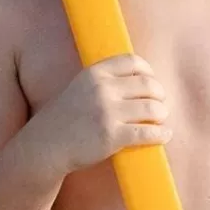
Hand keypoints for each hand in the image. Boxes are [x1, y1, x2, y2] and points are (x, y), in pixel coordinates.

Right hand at [30, 54, 170, 174]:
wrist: (44, 147)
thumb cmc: (66, 118)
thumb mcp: (80, 87)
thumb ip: (105, 80)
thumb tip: (142, 78)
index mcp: (95, 73)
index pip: (133, 62)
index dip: (148, 71)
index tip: (151, 81)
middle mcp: (102, 89)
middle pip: (148, 85)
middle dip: (159, 95)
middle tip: (160, 104)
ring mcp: (107, 112)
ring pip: (152, 108)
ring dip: (161, 114)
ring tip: (160, 119)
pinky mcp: (112, 136)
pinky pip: (147, 132)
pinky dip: (161, 134)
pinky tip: (164, 135)